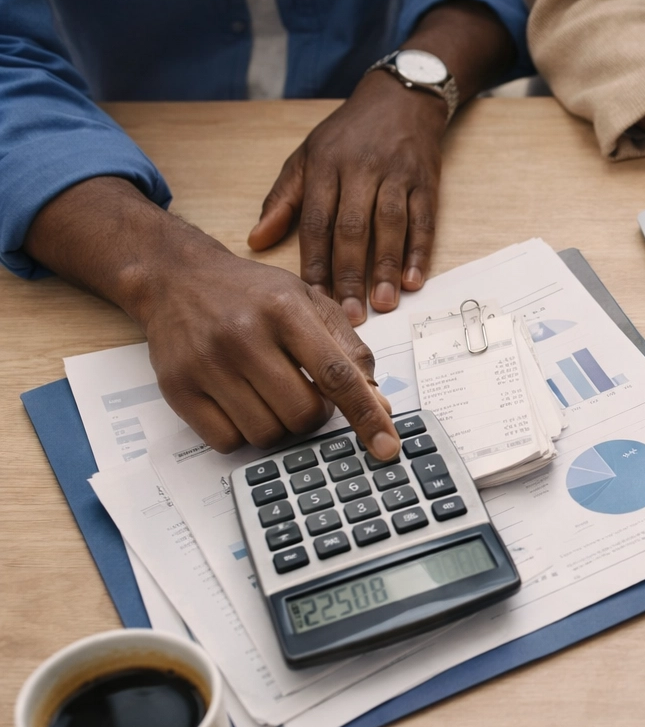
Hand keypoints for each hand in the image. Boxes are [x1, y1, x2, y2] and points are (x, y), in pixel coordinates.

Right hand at [25, 178, 399, 456]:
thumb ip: (349, 351)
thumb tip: (379, 405)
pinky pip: (227, 441)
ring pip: (267, 434)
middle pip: (303, 414)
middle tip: (301, 390)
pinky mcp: (178, 388)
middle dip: (314, 414)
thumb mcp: (309, 303)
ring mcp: (206, 363)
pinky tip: (239, 403)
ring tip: (268, 392)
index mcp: (286, 310)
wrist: (175, 278)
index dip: (366, 415)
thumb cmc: (252, 295)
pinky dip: (242, 434)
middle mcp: (244, 335)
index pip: (337, 375)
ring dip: (278, 426)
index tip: (387, 448)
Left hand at [246, 0, 516, 325]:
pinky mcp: (426, 181)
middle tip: (350, 315)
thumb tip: (256, 241)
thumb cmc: (348, 135)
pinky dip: (419, 251)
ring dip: (386, 268)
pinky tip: (414, 279)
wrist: (401, 99)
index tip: (314, 298)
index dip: (314, 262)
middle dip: (350, 274)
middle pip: (352, 229)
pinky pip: (423, 220)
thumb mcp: (307, 157)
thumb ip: (283, 200)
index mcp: (325, 166)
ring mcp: (397, 175)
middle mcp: (360, 170)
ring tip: (383, 304)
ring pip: (390, 226)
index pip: (316, 221)